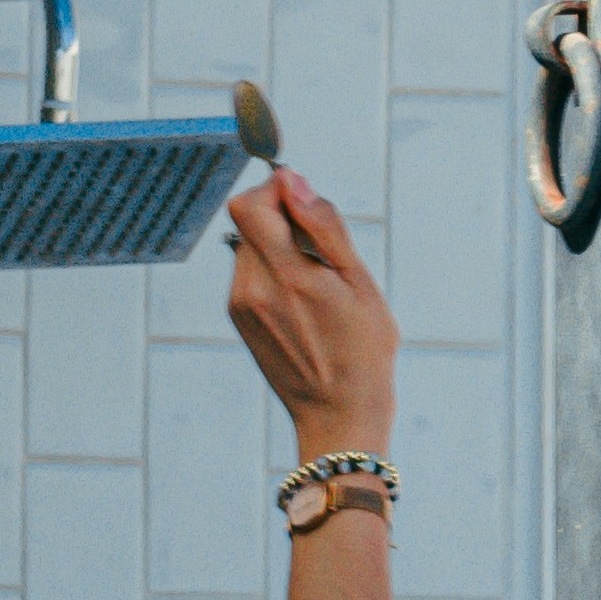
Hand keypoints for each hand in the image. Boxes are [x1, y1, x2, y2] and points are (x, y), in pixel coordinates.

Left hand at [225, 169, 397, 451]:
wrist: (338, 418)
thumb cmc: (362, 357)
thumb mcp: (362, 287)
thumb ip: (326, 228)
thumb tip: (294, 182)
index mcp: (288, 277)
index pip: (251, 203)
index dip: (275, 191)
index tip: (304, 203)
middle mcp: (254, 287)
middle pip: (249, 219)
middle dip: (282, 219)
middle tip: (319, 251)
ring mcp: (241, 303)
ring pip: (249, 244)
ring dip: (279, 247)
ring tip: (315, 286)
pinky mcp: (238, 316)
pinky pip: (249, 271)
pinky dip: (272, 272)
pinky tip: (302, 305)